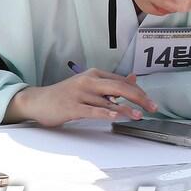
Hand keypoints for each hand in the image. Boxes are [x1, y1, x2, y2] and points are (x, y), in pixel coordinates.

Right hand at [6, 69, 156, 126]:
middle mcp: (87, 81)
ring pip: (107, 100)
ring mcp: (79, 94)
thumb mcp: (89, 85)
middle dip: (139, 98)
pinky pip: (92, 110)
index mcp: (93, 74)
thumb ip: (111, 83)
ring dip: (126, 109)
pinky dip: (106, 112)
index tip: (150, 102)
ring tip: (139, 115)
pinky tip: (116, 116)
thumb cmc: (65, 95)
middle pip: (119, 88)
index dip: (139, 92)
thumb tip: (133, 79)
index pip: (121, 82)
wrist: (38, 101)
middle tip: (153, 107)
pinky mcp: (72, 107)